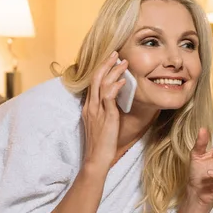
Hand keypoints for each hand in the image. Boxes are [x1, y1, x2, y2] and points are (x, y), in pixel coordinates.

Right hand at [82, 51, 127, 169]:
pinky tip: (124, 81)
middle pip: (95, 78)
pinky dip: (116, 87)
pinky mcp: (106, 117)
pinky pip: (109, 97)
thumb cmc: (101, 144)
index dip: (101, 69)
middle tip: (115, 53)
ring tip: (123, 63)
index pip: (92, 83)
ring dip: (113, 71)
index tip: (110, 60)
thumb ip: (105, 111)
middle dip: (105, 64)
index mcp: (88, 108)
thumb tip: (114, 101)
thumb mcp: (101, 124)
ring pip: (102, 84)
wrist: (96, 159)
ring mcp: (97, 111)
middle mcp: (91, 107)